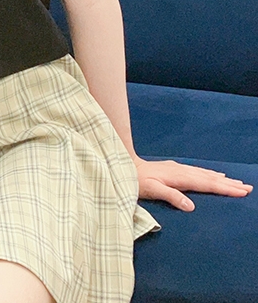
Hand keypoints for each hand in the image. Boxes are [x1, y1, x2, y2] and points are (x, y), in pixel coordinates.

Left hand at [133, 156, 252, 210]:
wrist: (125, 165)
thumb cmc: (136, 181)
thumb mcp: (152, 190)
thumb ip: (171, 197)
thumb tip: (191, 206)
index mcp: (179, 178)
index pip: (207, 184)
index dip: (225, 188)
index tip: (241, 192)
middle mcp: (182, 171)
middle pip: (210, 178)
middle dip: (229, 184)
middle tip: (248, 188)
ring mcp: (178, 168)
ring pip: (205, 174)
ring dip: (222, 179)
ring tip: (237, 183)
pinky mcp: (174, 168)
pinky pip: (198, 171)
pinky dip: (210, 174)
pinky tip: (215, 175)